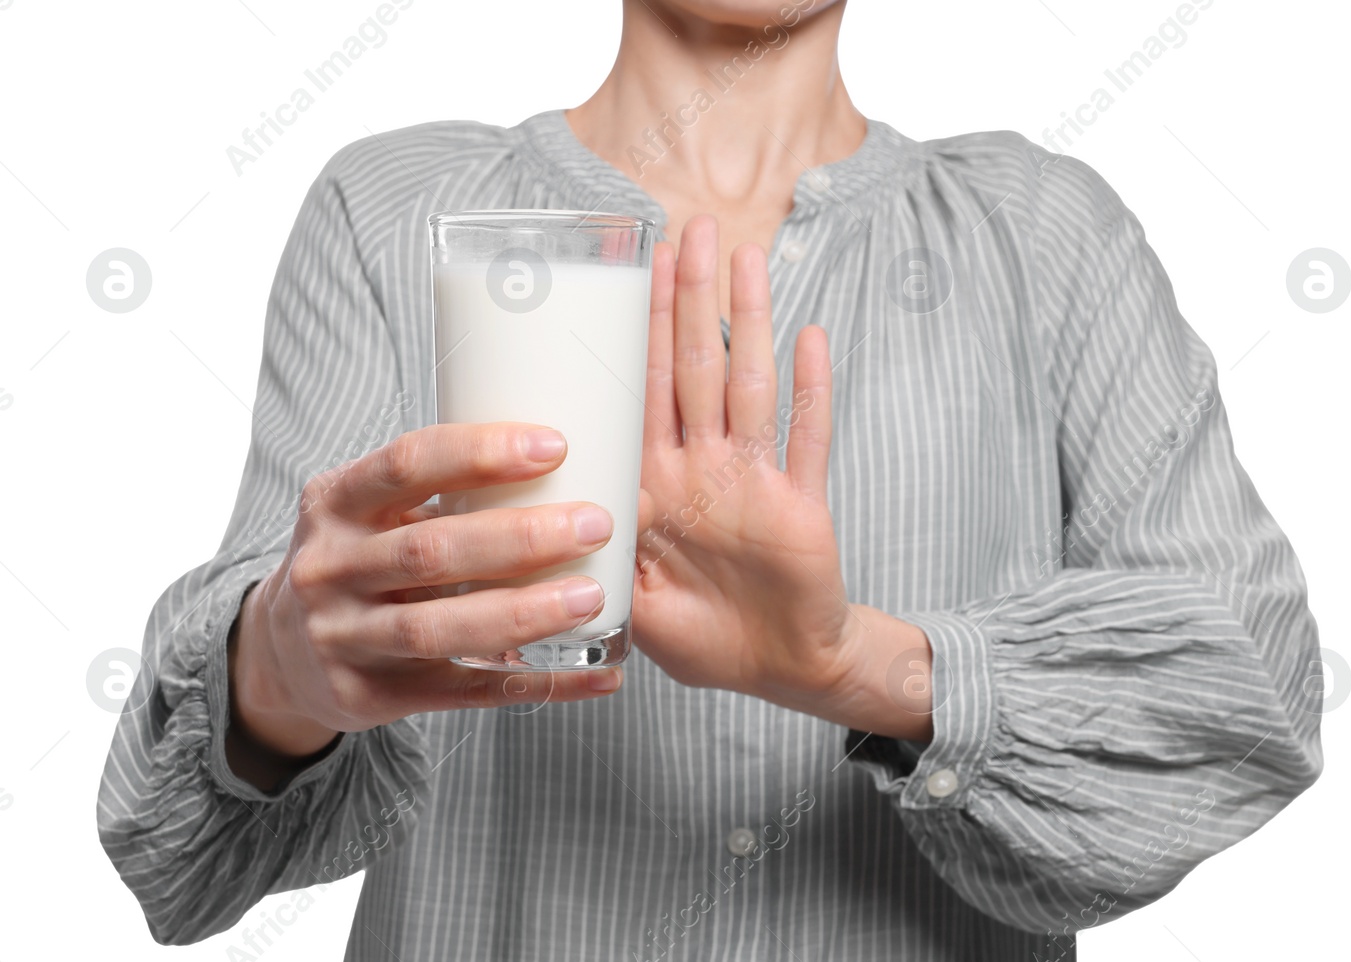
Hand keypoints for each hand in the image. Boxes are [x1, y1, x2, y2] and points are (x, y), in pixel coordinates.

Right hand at [228, 423, 624, 784]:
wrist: (280, 650)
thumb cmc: (356, 561)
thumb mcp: (368, 513)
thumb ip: (442, 492)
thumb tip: (576, 470)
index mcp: (334, 503)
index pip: (407, 464)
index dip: (480, 452)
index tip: (555, 446)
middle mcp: (329, 568)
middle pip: (431, 551)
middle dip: (520, 537)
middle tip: (594, 525)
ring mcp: (342, 637)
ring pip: (439, 627)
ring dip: (523, 612)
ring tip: (590, 596)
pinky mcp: (365, 695)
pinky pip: (461, 693)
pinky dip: (535, 683)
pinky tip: (595, 674)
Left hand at [632, 216, 920, 730]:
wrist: (781, 669)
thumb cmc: (703, 635)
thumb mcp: (632, 604)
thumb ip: (598, 561)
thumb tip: (538, 526)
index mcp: (659, 487)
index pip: (644, 392)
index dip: (640, 333)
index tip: (633, 272)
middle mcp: (706, 470)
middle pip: (696, 368)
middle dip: (690, 300)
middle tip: (688, 230)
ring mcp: (756, 482)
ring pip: (750, 385)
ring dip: (748, 322)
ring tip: (743, 257)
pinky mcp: (803, 504)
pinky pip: (809, 440)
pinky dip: (811, 392)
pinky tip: (812, 338)